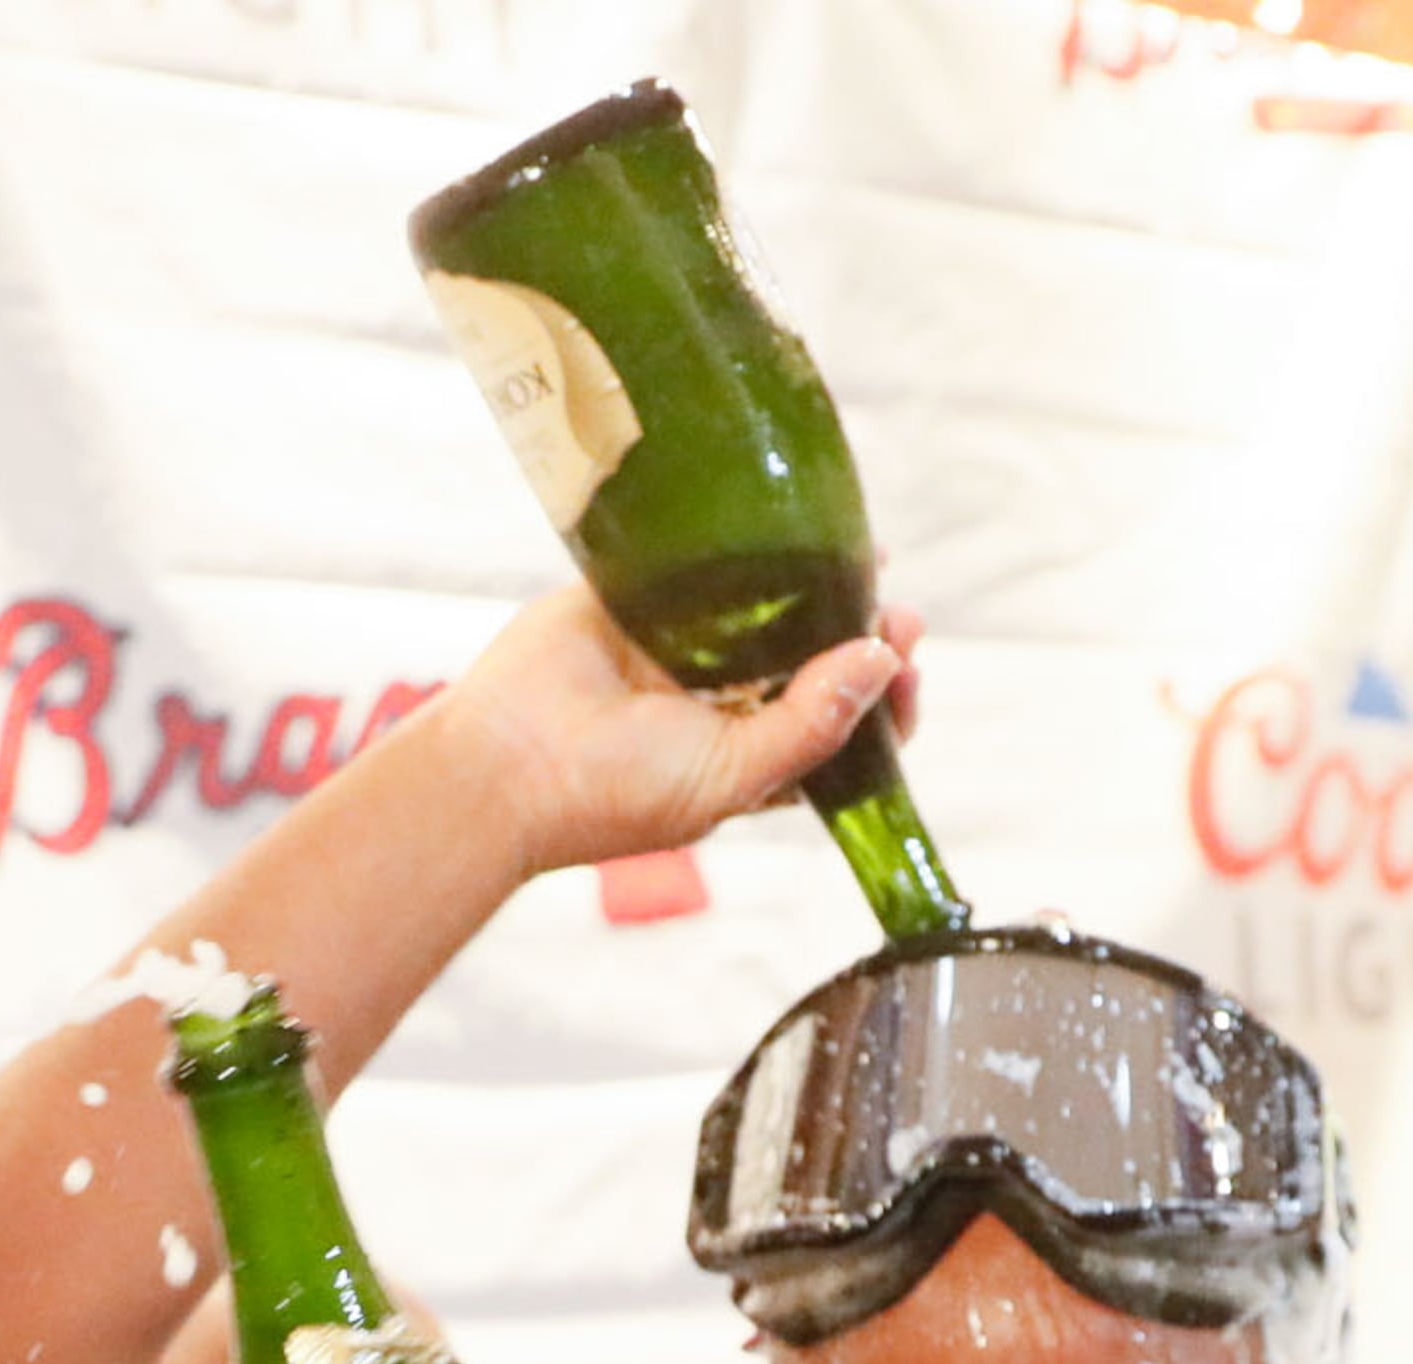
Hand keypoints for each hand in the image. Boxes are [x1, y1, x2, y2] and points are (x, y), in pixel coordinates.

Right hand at [434, 587, 923, 876]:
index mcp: (753, 756)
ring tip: (861, 558)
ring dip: (816, 583)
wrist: (506, 765)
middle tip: (895, 610)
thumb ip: (811, 724)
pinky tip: (783, 523)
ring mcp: (682, 648)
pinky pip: (698, 564)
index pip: (843, 728)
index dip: (885, 700)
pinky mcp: (638, 600)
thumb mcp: (733, 775)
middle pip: (814, 659)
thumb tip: (884, 662)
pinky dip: (742, 545)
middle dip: (863, 634)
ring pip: (767, 606)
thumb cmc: (615, 792)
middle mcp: (725, 702)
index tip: (906, 666)